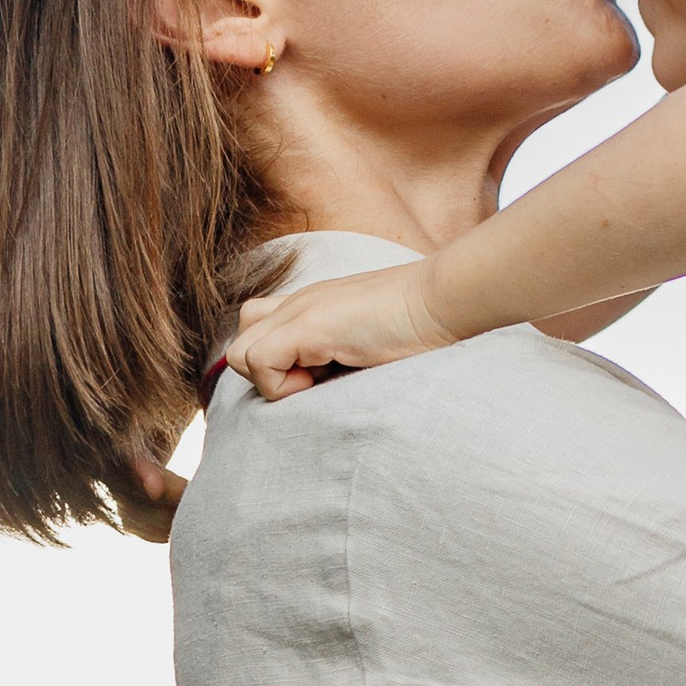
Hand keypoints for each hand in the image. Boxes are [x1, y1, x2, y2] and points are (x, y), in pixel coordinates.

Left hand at [220, 260, 456, 399]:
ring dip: (273, 381)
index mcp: (312, 307)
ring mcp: (299, 312)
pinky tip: (324, 379)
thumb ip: (341, 354)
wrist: (445, 300)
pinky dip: (283, 385)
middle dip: (268, 375)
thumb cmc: (425, 326)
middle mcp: (298, 304)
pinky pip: (258, 362)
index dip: (276, 366)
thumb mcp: (370, 342)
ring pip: (239, 355)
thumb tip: (326, 386)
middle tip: (315, 381)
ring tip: (319, 380)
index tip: (318, 381)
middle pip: (240, 341)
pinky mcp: (307, 326)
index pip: (258, 332)